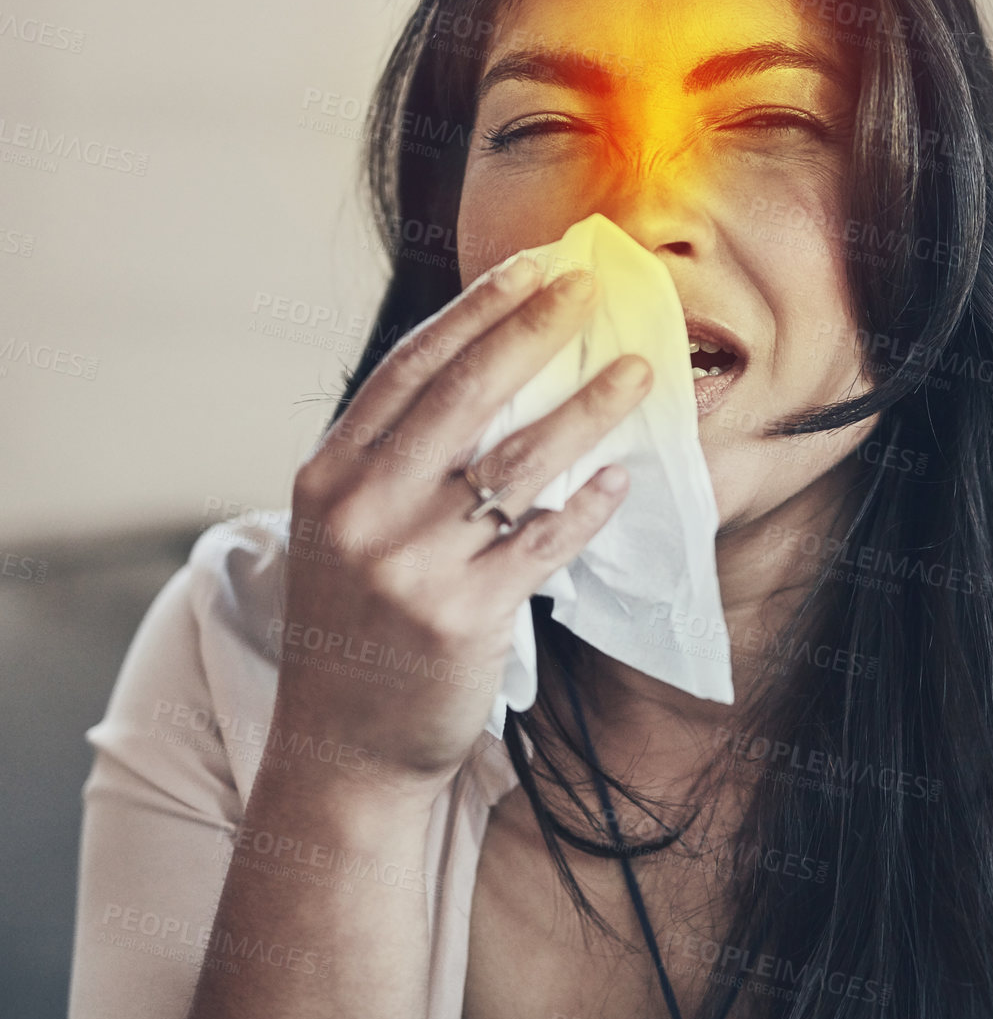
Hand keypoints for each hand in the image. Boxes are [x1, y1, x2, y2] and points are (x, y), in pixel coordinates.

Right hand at [267, 254, 651, 803]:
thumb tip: (495, 379)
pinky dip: (588, 506)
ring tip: (637, 371)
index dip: (475, 312)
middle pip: (463, 396)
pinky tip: (621, 476)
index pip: (410, 369)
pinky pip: (544, 542)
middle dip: (533, 331)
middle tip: (590, 290)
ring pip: (516, 463)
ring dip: (585, 409)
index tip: (530, 269)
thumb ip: (396, 461)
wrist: (343, 749)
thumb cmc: (356, 627)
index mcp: (328, 476)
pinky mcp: (462, 617)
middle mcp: (361, 511)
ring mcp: (409, 565)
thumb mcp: (347, 531)